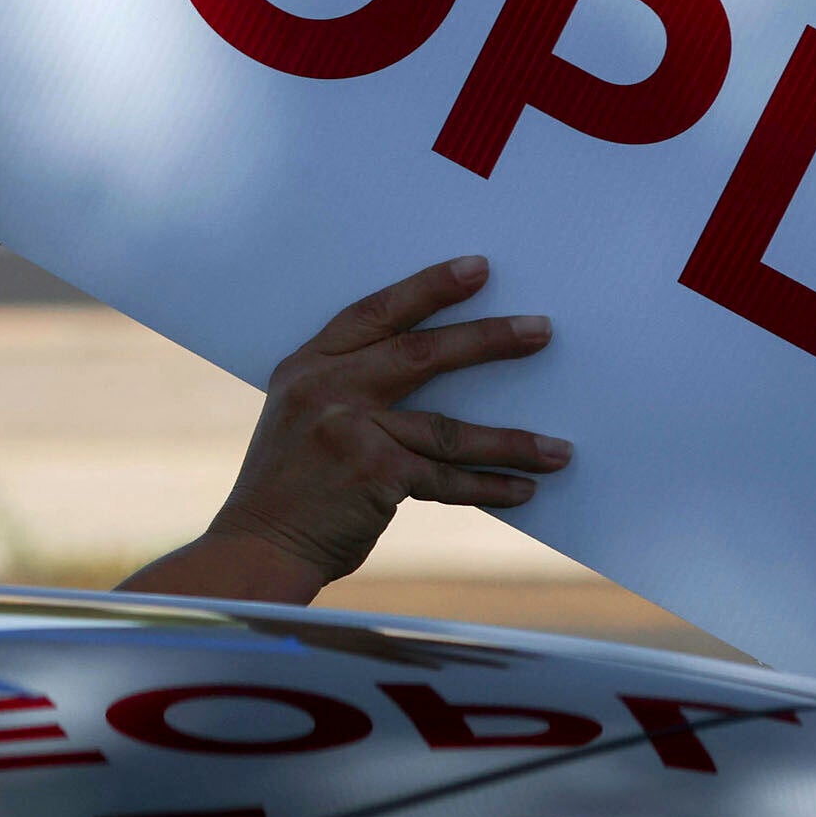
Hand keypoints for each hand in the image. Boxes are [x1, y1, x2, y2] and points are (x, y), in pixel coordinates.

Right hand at [120, 257, 568, 605]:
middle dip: (488, 339)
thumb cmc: (286, 486)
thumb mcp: (299, 416)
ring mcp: (351, 430)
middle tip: (541, 330)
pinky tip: (526, 488)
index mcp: (307, 365)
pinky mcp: (374, 475)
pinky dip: (490, 486)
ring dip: (511, 440)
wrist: (256, 547)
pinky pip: (447, 479)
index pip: (375, 311)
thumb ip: (348, 388)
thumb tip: (432, 373)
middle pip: (421, 352)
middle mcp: (327, 388)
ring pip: (448, 427)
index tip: (478, 269)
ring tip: (559, 448)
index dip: (429, 288)